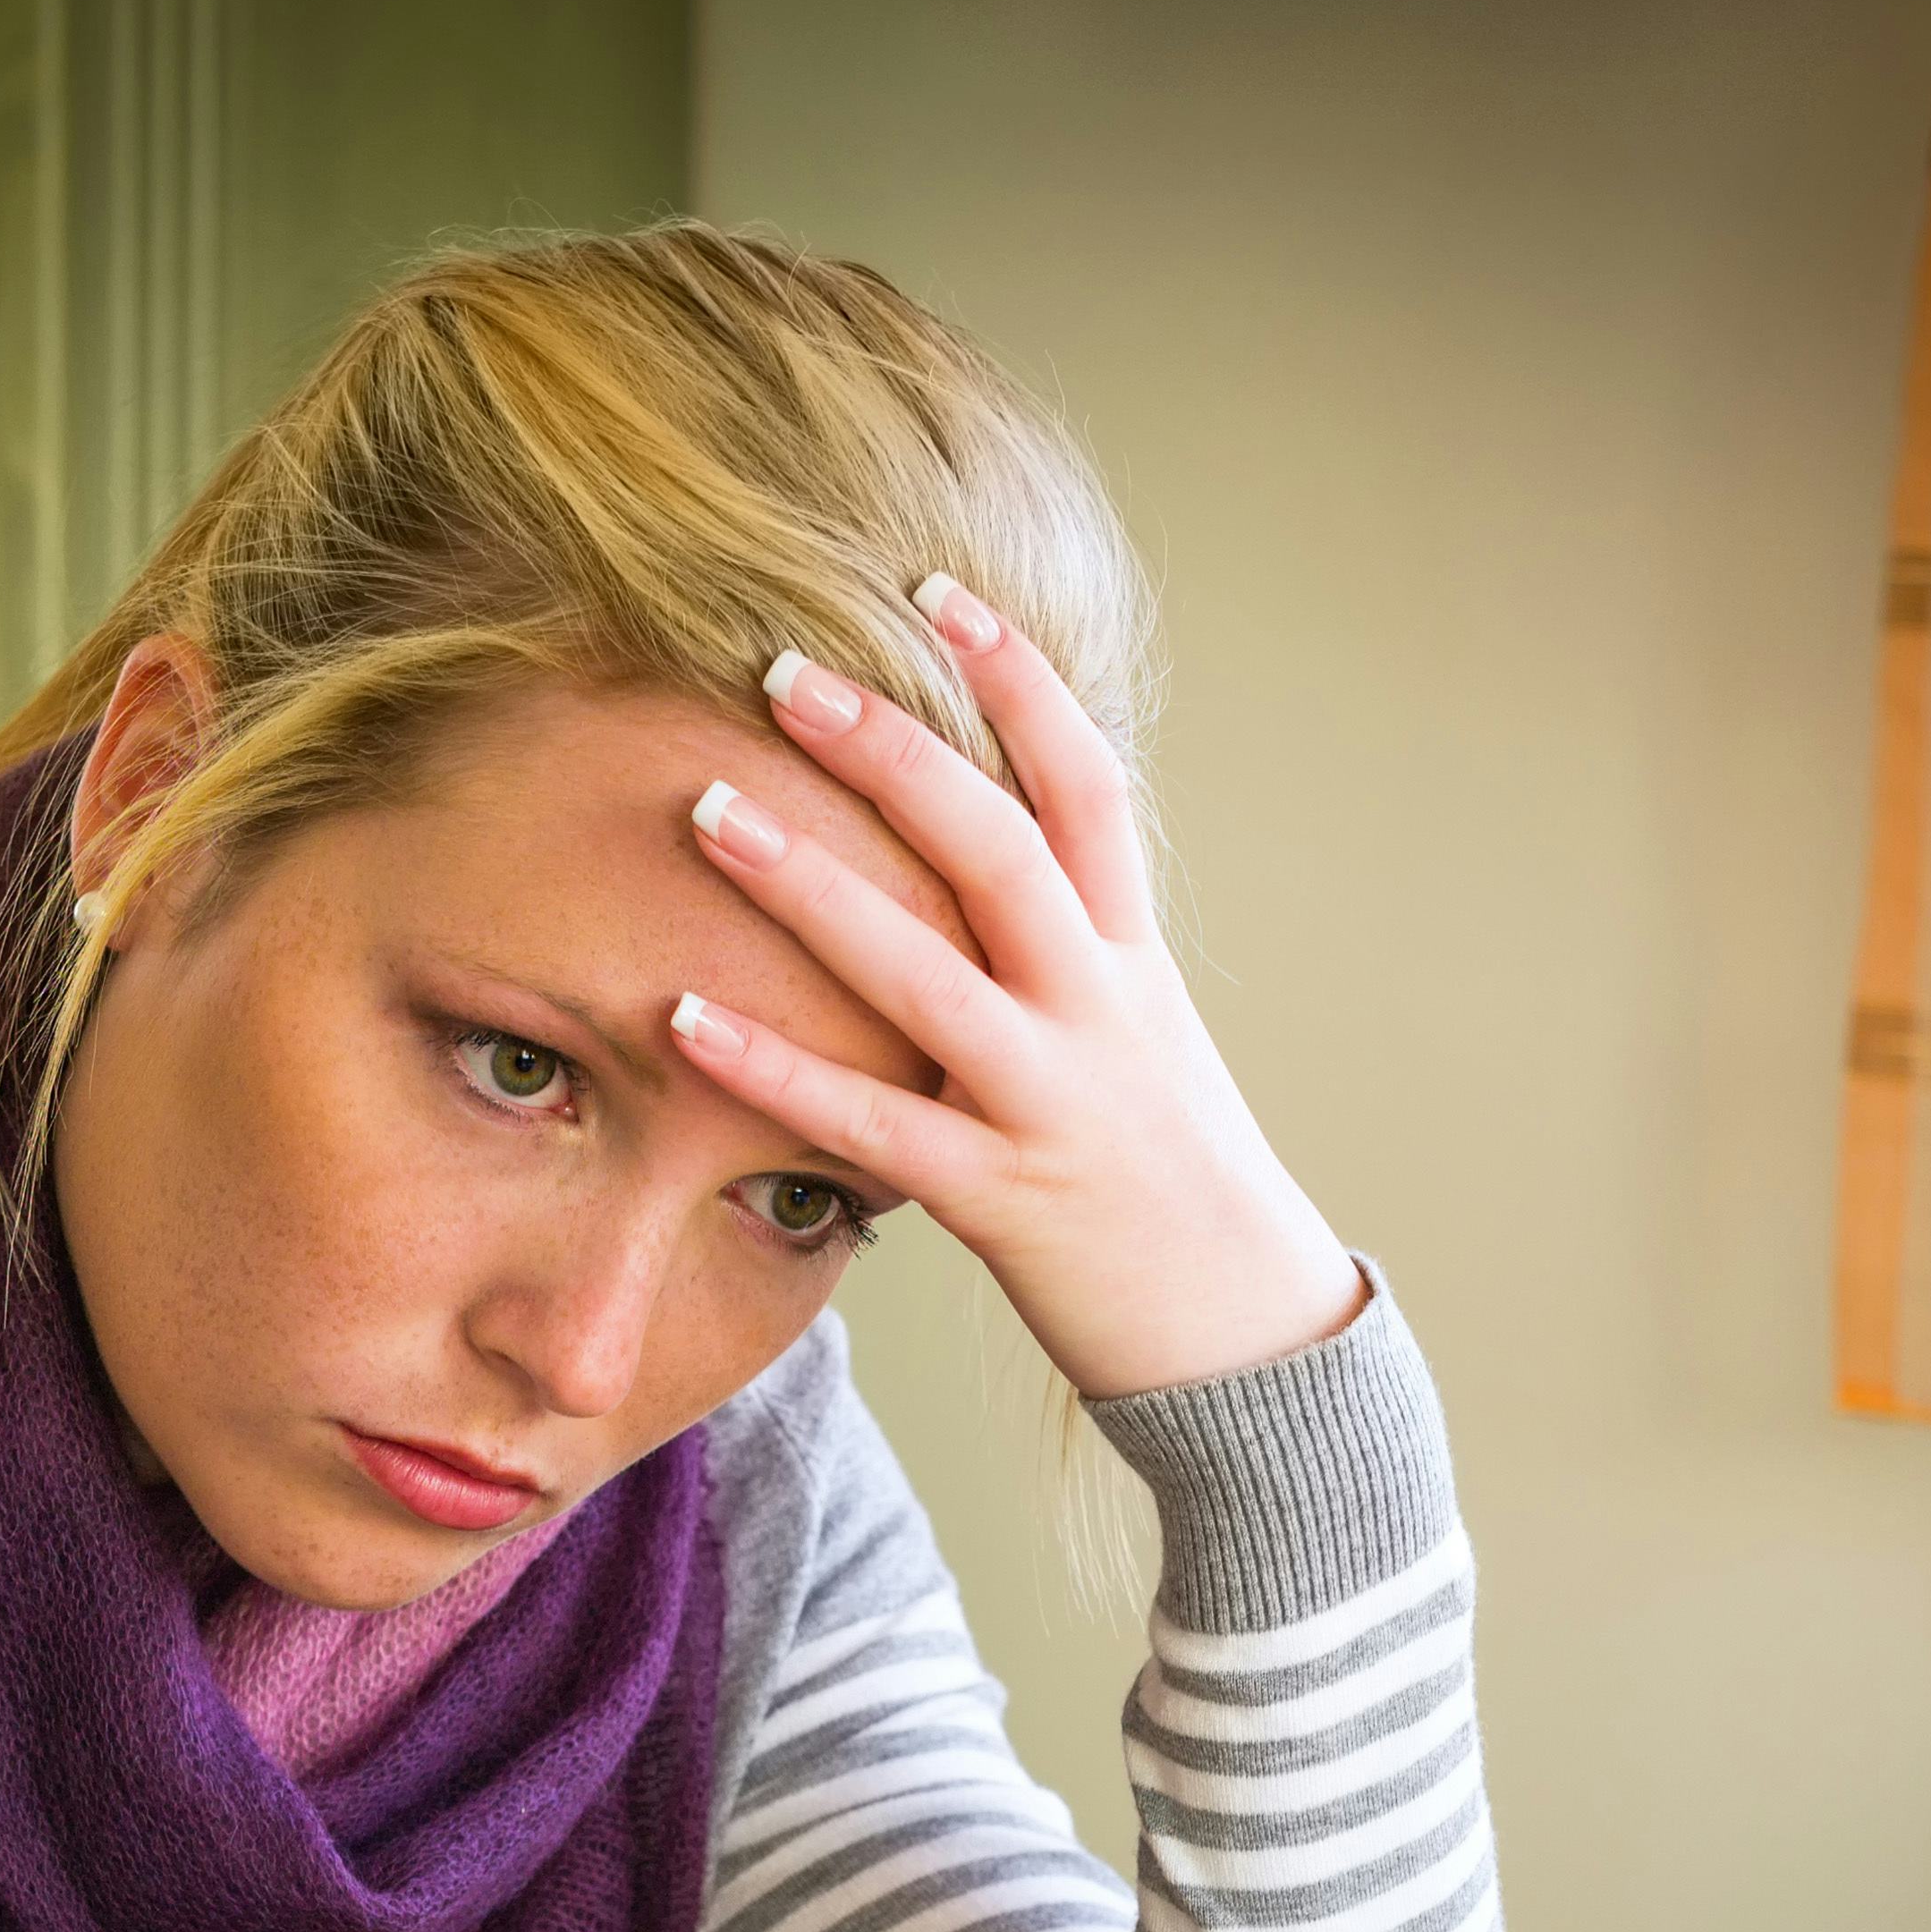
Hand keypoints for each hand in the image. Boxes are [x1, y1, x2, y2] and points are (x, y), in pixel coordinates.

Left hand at [667, 573, 1364, 1399]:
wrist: (1249, 1338)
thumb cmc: (1175, 1184)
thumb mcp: (1143, 1041)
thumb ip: (1071, 953)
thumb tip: (986, 863)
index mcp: (1131, 961)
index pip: (1087, 786)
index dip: (1020, 681)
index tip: (939, 592)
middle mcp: (1099, 1011)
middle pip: (998, 846)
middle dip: (893, 749)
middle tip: (785, 670)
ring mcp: (1053, 1100)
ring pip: (924, 968)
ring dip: (807, 883)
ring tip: (704, 808)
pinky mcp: (1003, 1195)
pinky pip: (869, 1122)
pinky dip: (771, 1068)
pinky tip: (681, 1019)